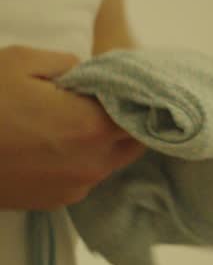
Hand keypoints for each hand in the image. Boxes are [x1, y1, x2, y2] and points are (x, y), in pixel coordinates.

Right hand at [0, 45, 144, 210]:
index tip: (118, 88)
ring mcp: (76, 188)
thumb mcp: (21, 62)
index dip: (132, 100)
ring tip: (64, 126)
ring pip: (108, 163)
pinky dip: (76, 163)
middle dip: (122, 124)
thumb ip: (68, 64)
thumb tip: (88, 74)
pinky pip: (81, 179)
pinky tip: (48, 148)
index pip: (140, 115)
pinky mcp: (56, 202)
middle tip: (96, 105)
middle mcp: (94, 164)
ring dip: (98, 146)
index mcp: (93, 127)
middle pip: (131, 144)